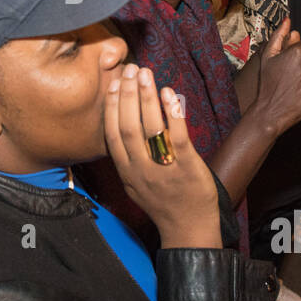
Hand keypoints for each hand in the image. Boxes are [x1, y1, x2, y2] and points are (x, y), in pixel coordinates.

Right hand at [104, 64, 220, 248]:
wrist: (188, 230)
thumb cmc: (164, 203)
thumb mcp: (136, 183)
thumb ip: (129, 156)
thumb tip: (124, 122)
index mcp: (126, 171)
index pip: (112, 134)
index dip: (111, 107)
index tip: (113, 84)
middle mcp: (139, 170)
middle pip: (127, 126)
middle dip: (127, 95)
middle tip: (131, 70)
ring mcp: (162, 170)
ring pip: (149, 129)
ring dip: (146, 97)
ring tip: (146, 74)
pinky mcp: (186, 168)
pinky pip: (177, 137)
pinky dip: (172, 113)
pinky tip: (169, 94)